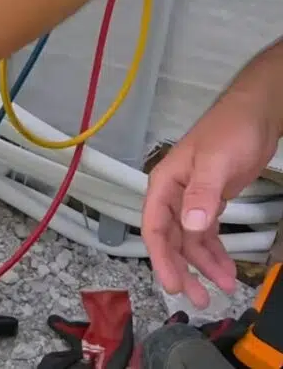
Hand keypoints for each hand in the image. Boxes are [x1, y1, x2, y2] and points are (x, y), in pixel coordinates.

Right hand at [142, 91, 279, 307]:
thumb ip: (201, 195)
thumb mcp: (215, 162)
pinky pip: (206, 234)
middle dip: (183, 270)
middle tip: (199, 298)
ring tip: (222, 288)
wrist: (257, 114)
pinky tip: (227, 268)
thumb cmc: (229, 132)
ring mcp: (191, 200)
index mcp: (164, 185)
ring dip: (203, 265)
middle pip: (171, 240)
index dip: (162, 259)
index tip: (173, 285)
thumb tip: (190, 228)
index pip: (155, 228)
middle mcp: (173, 196)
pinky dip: (215, 252)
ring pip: (190, 241)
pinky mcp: (210, 202)